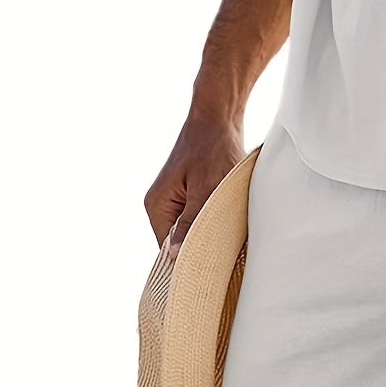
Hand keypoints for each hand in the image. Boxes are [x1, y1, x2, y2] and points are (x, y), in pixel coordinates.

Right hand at [143, 114, 245, 252]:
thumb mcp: (205, 190)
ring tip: (227, 232)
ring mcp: (174, 199)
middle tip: (224, 253)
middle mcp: (161, 204)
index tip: (209, 270)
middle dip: (200, 245)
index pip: (167, 249)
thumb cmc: (213, 148)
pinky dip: (212, 219)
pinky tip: (227, 219)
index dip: (187, 260)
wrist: (219, 117)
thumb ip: (190, 223)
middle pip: (178, 241)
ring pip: (191, 229)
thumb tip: (175, 256)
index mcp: (157, 206)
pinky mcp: (189, 194)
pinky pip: (198, 217)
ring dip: (209, 231)